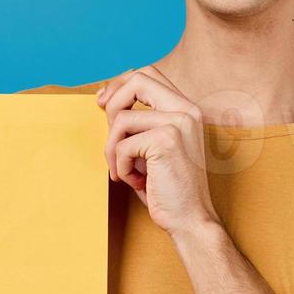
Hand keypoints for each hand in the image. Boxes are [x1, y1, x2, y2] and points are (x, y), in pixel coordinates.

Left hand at [99, 66, 220, 236]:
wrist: (191, 219)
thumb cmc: (168, 187)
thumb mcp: (153, 147)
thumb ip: (140, 122)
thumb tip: (106, 99)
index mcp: (186, 109)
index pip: (148, 74)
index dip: (120, 84)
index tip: (103, 103)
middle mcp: (186, 110)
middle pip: (137, 79)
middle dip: (113, 103)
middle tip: (108, 132)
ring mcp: (178, 122)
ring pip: (122, 117)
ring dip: (112, 148)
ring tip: (124, 170)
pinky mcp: (166, 140)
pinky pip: (123, 144)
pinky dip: (121, 166)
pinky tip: (136, 180)